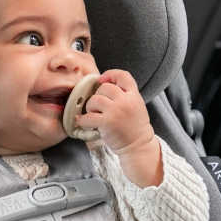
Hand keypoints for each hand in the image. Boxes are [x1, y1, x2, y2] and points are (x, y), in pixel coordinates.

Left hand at [76, 70, 161, 186]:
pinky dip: (83, 119)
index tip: (101, 79)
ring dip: (90, 107)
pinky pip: (88, 117)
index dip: (110, 74)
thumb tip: (104, 86)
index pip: (123, 76)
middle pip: (105, 87)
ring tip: (93, 114)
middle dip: (97, 95)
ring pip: (95, 99)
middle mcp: (126, 101)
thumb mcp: (136, 106)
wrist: (138, 146)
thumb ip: (125, 96)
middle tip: (97, 106)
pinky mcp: (107, 122)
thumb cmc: (134, 128)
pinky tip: (83, 121)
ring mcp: (116, 111)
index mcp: (134, 95)